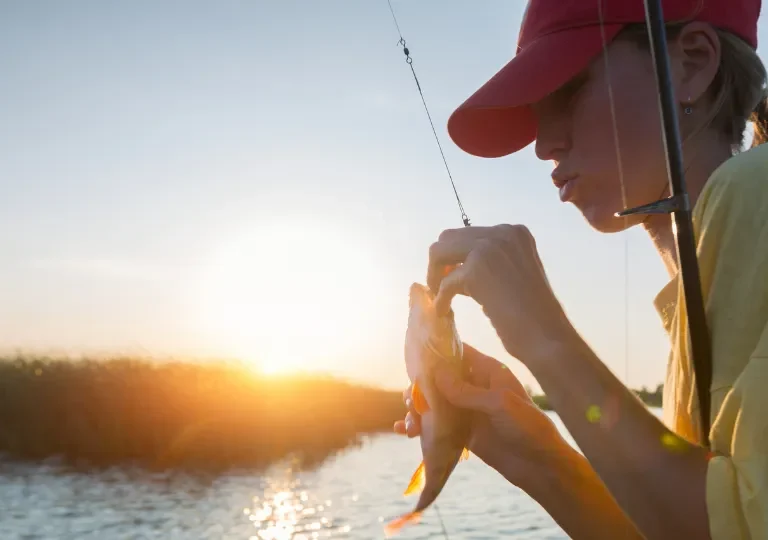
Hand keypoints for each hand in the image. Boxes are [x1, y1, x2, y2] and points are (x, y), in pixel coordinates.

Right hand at [394, 343, 570, 488]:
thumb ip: (466, 391)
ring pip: (435, 402)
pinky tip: (405, 432)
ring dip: (418, 409)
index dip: (437, 352)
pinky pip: (437, 424)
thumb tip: (436, 373)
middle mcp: (475, 386)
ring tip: (409, 424)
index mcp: (488, 372)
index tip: (414, 356)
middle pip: (440, 378)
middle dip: (421, 387)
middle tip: (410, 400)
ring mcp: (468, 409)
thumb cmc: (527, 428)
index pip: (458, 353)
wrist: (540, 466)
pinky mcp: (462, 430)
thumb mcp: (499, 404)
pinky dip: (421, 426)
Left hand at [427, 224, 575, 365]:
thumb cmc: (534, 313)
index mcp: (514, 232)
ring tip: (440, 297)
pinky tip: (443, 311)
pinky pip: (444, 283)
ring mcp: (488, 248)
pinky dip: (441, 298)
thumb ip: (491, 261)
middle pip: (449, 238)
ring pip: (439, 252)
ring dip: (435, 276)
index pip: (469, 234)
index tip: (453, 276)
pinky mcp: (476, 271)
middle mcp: (502, 232)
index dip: (456, 257)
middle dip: (440, 262)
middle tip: (440, 286)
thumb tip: (454, 265)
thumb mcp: (513, 273)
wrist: (547, 337)